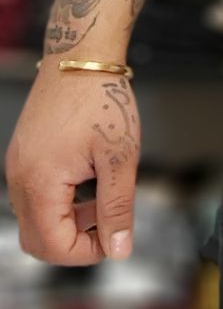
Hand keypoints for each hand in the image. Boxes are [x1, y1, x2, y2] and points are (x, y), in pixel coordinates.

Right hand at [4, 61, 140, 265]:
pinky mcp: (23, 155)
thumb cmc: (101, 98)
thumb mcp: (120, 157)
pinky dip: (59, 201)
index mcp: (40, 183)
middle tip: (108, 219)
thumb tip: (118, 250)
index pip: (54, 247)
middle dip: (75, 241)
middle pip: (38, 241)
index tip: (115, 236)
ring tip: (101, 193)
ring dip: (68, 221)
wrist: (81, 55)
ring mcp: (18, 166)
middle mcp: (19, 178)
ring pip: (35, 219)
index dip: (87, 253)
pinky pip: (35, 195)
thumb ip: (117, 208)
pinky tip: (87, 178)